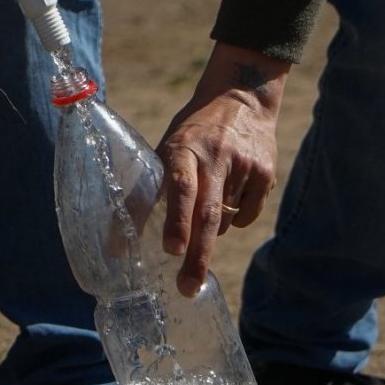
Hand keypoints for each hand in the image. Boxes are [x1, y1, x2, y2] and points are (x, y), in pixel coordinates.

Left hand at [158, 43, 289, 296]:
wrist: (242, 97)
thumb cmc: (192, 133)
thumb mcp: (165, 149)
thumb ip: (147, 192)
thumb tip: (118, 246)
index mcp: (183, 149)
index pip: (180, 188)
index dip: (176, 221)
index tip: (171, 250)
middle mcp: (215, 158)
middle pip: (207, 215)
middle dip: (196, 256)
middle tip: (187, 287)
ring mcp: (244, 166)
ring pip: (224, 221)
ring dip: (208, 233)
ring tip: (201, 215)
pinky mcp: (266, 175)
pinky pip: (246, 216)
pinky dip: (233, 221)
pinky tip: (228, 200)